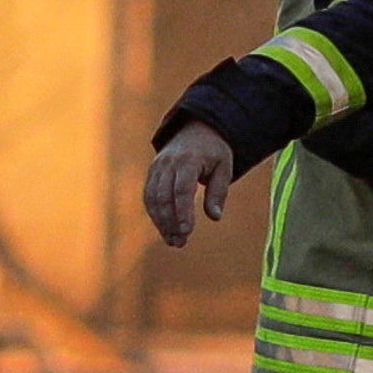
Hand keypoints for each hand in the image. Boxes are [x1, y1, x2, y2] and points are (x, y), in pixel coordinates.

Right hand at [141, 119, 239, 246]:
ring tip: (173, 241)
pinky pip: (148, 196)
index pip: (182, 190)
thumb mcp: (224, 167)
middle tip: (180, 243)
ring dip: (161, 222)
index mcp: (188, 160)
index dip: (183, 212)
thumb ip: (218, 192)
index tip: (186, 231)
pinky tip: (165, 229)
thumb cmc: (213, 152)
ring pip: (153, 199)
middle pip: (165, 197)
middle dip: (171, 222)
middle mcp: (168, 163)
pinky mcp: (151, 173)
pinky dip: (155, 215)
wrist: (195, 129)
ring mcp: (157, 167)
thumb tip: (215, 217)